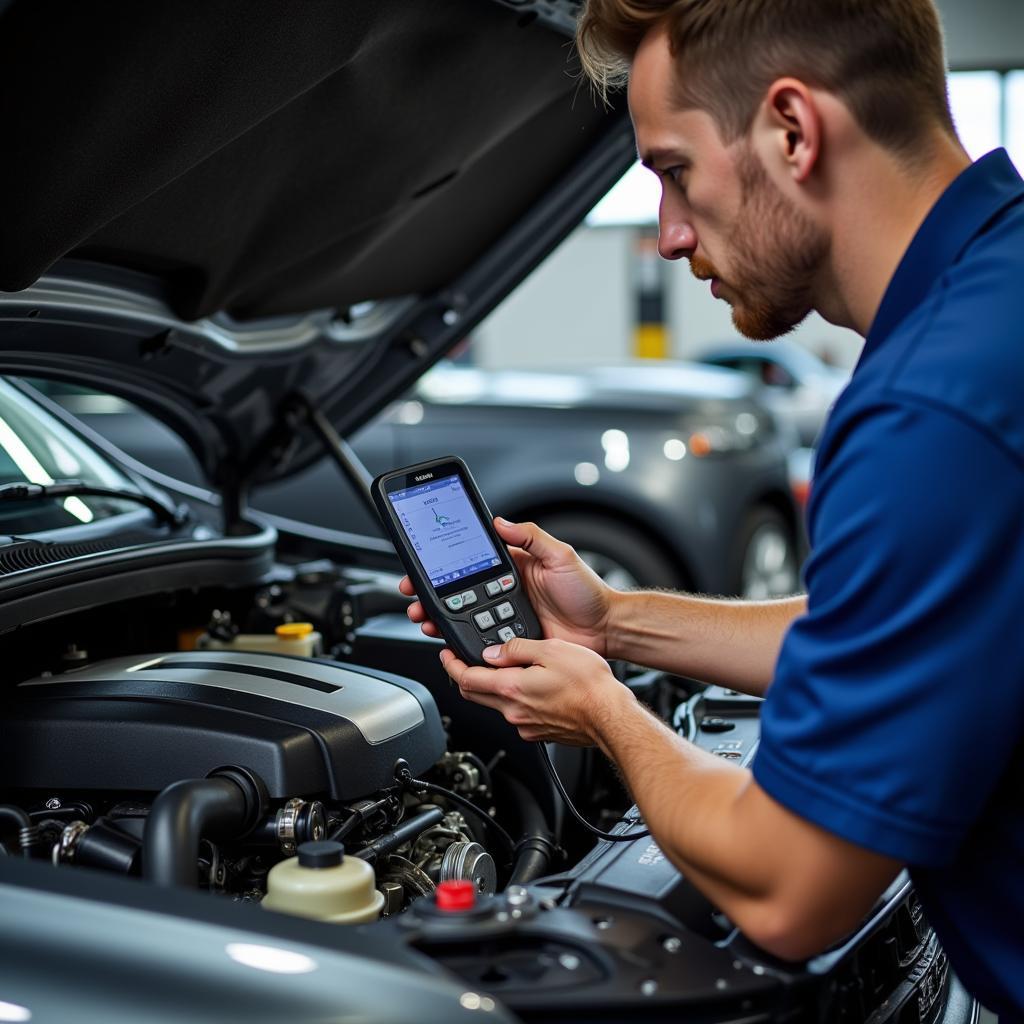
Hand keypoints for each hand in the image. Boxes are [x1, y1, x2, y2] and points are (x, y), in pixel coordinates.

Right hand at [400, 518, 614, 655]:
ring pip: (463, 617)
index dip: (444, 563)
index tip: (422, 564)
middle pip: (458, 591)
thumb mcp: (561, 556)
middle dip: (431, 593)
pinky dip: (463, 641)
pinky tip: (450, 640)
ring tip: (424, 618)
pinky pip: (482, 640)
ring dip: (439, 618)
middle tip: (414, 596)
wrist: (604, 629)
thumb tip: (500, 522)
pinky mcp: (510, 641)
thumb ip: (531, 537)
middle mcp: (504, 591)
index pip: (470, 561)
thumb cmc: (588, 592)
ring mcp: (505, 616)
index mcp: (513, 567)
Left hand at [439, 636, 635, 745]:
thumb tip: (495, 651)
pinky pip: (518, 713)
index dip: (451, 666)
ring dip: (493, 687)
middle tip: (464, 661)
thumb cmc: (589, 686)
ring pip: (497, 704)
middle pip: (476, 694)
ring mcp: (526, 726)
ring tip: (506, 669)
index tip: (446, 655)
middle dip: (465, 677)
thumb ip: (518, 649)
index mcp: (512, 689)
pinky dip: (515, 699)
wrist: (611, 717)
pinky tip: (531, 687)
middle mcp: (514, 711)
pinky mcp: (539, 732)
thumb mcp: (551, 650)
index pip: (466, 679)